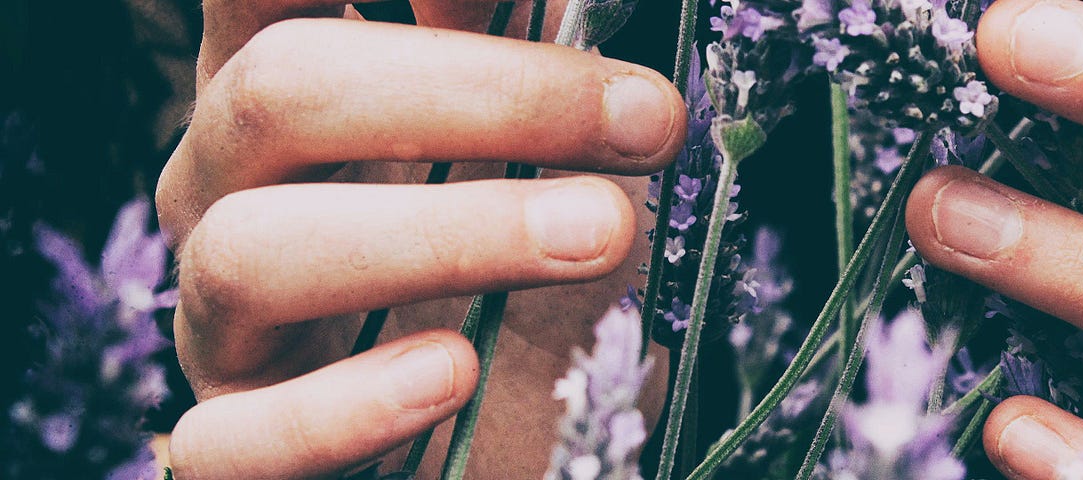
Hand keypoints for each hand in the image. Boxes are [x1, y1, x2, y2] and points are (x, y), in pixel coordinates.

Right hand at [155, 2, 683, 476]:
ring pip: (254, 252)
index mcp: (289, 91)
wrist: (514, 438)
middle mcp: (227, 186)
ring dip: (448, 235)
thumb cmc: (528, 282)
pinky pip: (235, 437)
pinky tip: (454, 371)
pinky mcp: (236, 442)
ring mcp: (219, 319)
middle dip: (484, 94)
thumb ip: (544, 58)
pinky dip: (347, 406)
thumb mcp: (546, 155)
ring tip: (600, 236)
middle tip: (644, 120)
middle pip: (282, 88)